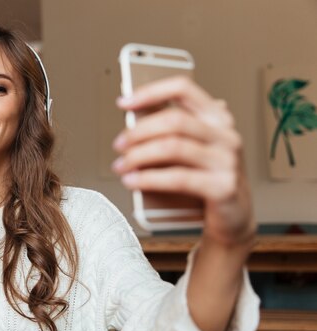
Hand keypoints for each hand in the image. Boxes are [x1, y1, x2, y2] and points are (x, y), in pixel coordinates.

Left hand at [112, 76, 255, 247]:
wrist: (233, 218)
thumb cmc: (207, 180)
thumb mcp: (193, 151)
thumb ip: (172, 133)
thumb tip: (134, 121)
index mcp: (218, 119)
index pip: (183, 89)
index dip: (150, 92)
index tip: (123, 102)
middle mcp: (226, 135)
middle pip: (173, 121)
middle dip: (139, 132)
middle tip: (119, 145)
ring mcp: (227, 161)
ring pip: (173, 147)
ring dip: (138, 156)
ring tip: (121, 166)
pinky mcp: (223, 187)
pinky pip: (178, 178)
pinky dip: (148, 179)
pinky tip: (132, 181)